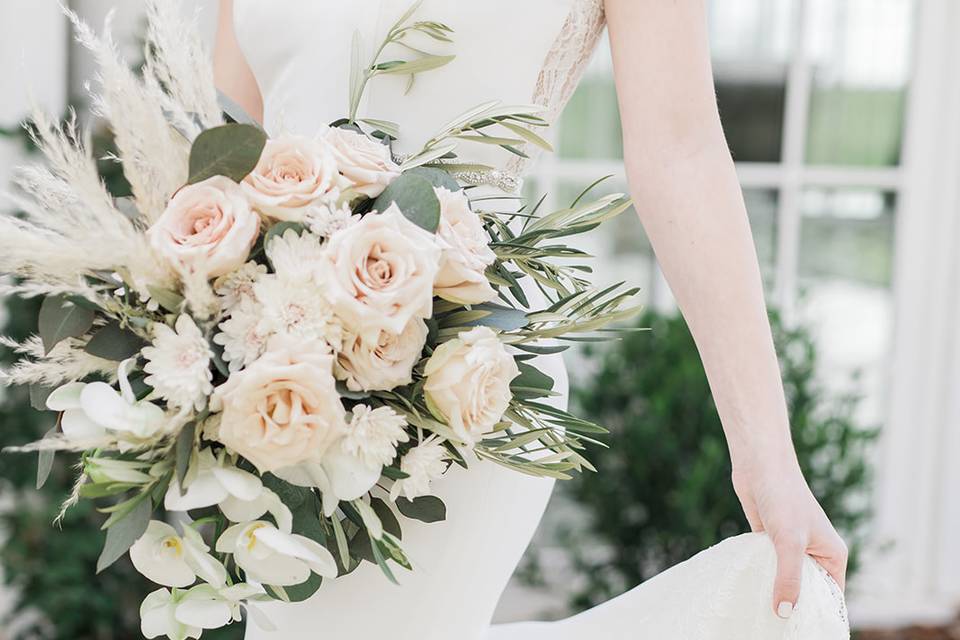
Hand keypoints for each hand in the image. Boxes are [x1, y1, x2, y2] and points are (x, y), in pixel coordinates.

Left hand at [732, 458, 847, 618]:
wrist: (760, 466)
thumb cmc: (783, 497)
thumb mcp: (788, 542)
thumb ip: (788, 578)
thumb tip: (784, 613)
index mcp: (832, 556)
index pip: (831, 598)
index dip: (818, 616)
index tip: (800, 633)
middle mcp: (815, 554)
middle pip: (806, 592)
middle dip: (793, 608)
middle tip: (774, 630)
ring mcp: (790, 548)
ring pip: (783, 580)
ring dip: (773, 593)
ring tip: (759, 619)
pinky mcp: (769, 542)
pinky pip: (766, 568)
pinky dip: (759, 578)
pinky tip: (746, 594)